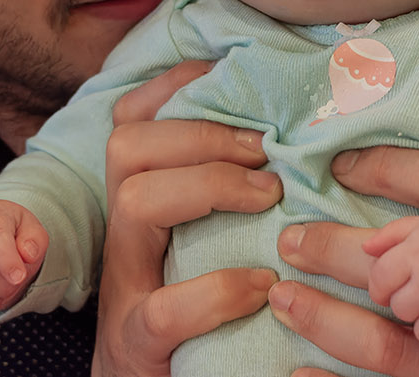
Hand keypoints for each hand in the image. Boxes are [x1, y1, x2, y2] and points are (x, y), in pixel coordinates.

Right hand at [91, 61, 282, 376]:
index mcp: (141, 205)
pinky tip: (261, 284)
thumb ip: (228, 193)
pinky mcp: (138, 345)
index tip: (230, 74)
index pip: (132, 120)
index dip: (175, 85)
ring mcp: (125, 290)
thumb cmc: (199, 313)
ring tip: (268, 198)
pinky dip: (217, 292)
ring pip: (134, 204)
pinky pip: (165, 310)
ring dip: (208, 186)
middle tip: (265, 151)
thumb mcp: (205, 240)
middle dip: (199, 132)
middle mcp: (124, 237)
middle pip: (126, 146)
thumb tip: (294, 130)